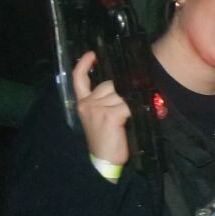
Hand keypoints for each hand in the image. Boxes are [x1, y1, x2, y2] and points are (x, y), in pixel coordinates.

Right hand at [72, 50, 130, 165]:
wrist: (104, 162)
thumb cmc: (106, 141)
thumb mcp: (101, 119)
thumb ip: (108, 103)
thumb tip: (125, 91)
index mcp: (83, 103)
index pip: (79, 80)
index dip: (84, 65)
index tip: (91, 54)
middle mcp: (87, 103)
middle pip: (110, 85)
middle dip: (122, 91)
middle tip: (129, 106)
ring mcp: (97, 108)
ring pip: (121, 94)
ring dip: (130, 103)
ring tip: (131, 116)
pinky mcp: (110, 115)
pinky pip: (129, 105)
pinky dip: (135, 111)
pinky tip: (134, 118)